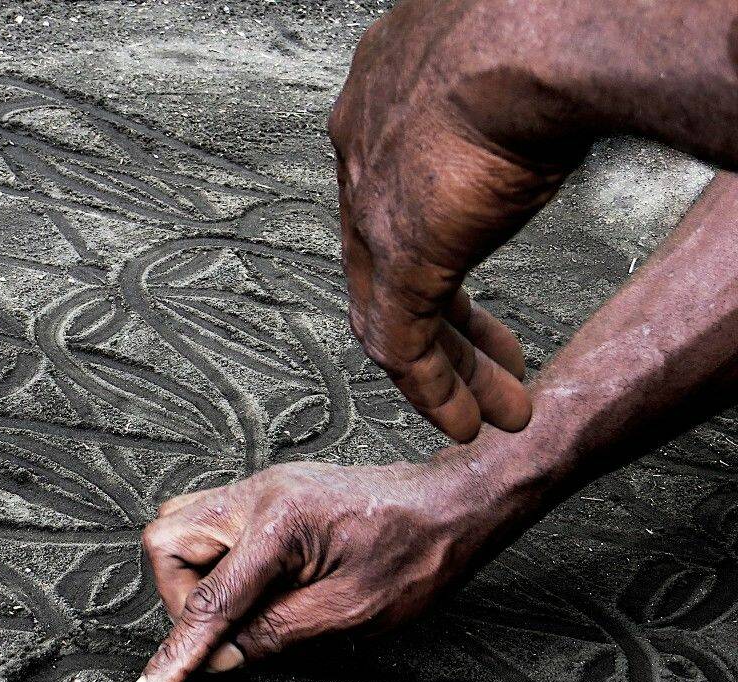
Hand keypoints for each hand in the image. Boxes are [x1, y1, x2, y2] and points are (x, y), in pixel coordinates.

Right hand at [125, 458, 517, 681]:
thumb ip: (274, 634)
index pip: (208, 600)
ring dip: (192, 577)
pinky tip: (251, 585)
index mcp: (280, 524)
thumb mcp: (350, 613)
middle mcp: (257, 494)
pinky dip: (213, 560)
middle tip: (228, 635)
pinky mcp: (266, 494)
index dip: (174, 654)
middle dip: (180, 598)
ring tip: (241, 608)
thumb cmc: (415, 556)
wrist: (451, 506)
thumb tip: (219, 658)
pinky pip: (207, 520)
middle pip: (167, 541)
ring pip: (178, 525)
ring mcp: (258, 488)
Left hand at [330, 0, 594, 440]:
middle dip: (446, 323)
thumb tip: (532, 131)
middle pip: (388, 261)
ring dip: (447, 370)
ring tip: (487, 414)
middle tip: (486, 369)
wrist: (537, 34)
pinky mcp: (399, 255)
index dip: (436, 251)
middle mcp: (361, 151)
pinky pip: (400, 342)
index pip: (394, 201)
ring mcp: (373, 206)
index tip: (468, 295)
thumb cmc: (542, 27)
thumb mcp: (501, 74)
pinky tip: (461, 422)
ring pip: (393, 310)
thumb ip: (495, 118)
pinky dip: (431, 389)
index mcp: (382, 101)